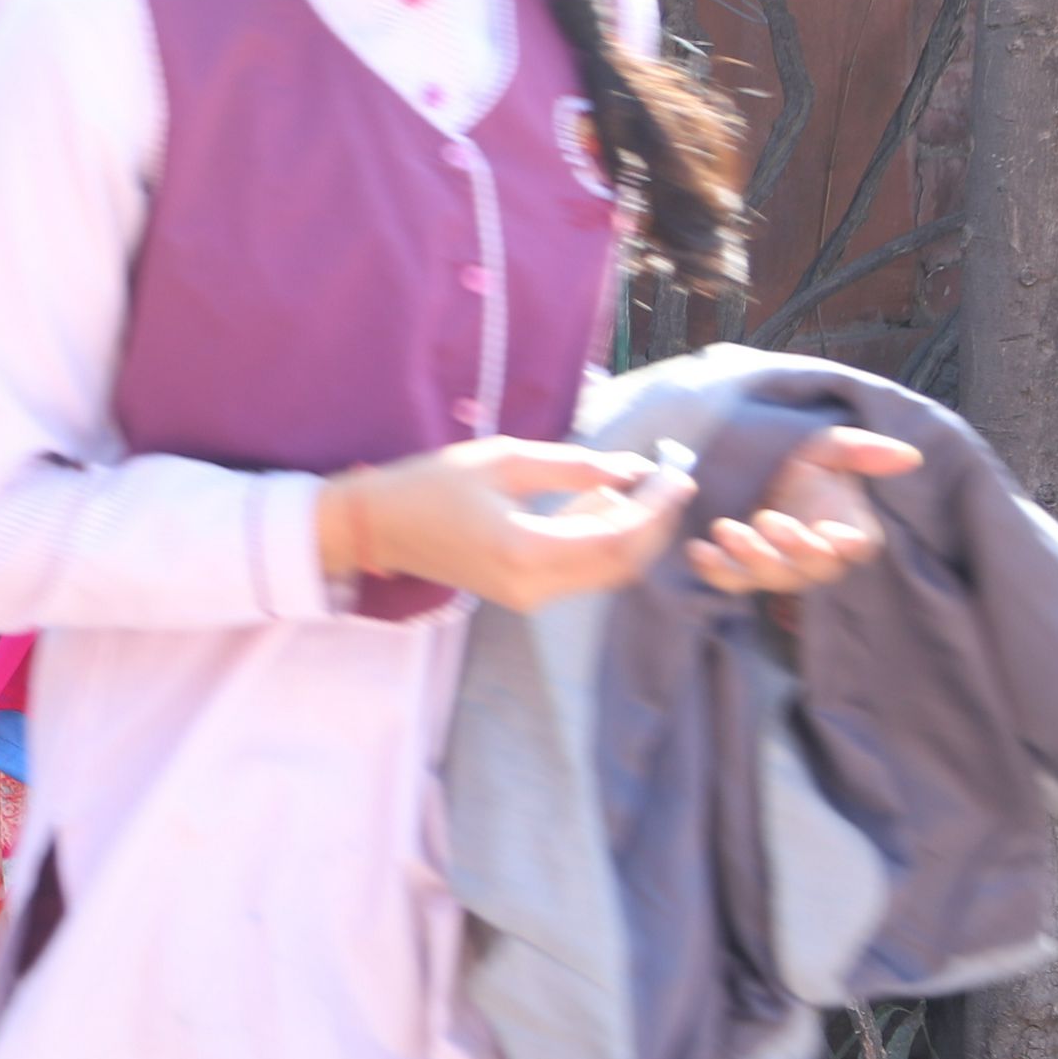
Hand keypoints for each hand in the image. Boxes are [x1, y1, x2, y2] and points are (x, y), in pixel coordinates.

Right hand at [318, 439, 694, 613]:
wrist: (379, 527)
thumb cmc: (433, 484)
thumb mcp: (505, 460)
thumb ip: (574, 467)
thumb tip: (632, 469)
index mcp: (527, 551)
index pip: (617, 537)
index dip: (655, 508)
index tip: (678, 474)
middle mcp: (535, 587)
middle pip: (622, 564)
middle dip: (655, 522)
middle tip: (672, 480)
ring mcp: (530, 598)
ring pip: (606, 571)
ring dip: (633, 532)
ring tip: (647, 487)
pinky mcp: (525, 595)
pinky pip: (582, 572)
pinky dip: (604, 540)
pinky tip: (606, 504)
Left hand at [687, 426, 918, 593]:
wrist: (767, 471)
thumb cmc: (809, 465)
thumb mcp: (832, 449)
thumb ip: (864, 451)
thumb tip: (910, 457)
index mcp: (848, 532)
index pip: (856, 547)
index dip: (846, 544)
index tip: (832, 532)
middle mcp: (817, 556)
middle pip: (811, 568)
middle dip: (791, 548)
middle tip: (768, 520)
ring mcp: (780, 566)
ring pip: (769, 576)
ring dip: (749, 558)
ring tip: (725, 530)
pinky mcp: (744, 568)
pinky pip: (731, 579)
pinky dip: (713, 570)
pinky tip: (697, 550)